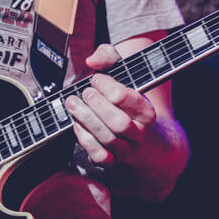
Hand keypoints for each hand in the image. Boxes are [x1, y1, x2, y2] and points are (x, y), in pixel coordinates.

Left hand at [63, 43, 156, 165]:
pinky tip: (76, 124)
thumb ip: (109, 57)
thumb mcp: (123, 74)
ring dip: (86, 119)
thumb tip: (92, 60)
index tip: (96, 79)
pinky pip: (100, 155)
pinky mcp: (112, 162)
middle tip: (85, 93)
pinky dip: (85, 139)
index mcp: (146, 111)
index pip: (126, 98)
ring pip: (108, 139)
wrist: (142, 141)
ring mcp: (127, 150)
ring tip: (73, 103)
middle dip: (97, 105)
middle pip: (119, 123)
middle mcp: (139, 133)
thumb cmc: (126, 101)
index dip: (106, 85)